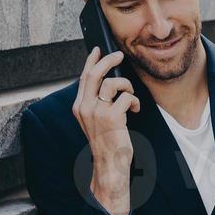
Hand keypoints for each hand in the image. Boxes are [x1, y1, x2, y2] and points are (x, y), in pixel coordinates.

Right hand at [72, 46, 139, 214]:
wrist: (109, 163)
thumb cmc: (107, 142)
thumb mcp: (96, 120)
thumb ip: (97, 103)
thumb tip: (107, 83)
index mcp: (79, 107)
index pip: (84, 78)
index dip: (91, 62)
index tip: (97, 51)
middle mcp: (84, 107)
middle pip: (94, 74)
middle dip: (108, 60)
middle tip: (119, 55)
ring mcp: (96, 111)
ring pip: (112, 83)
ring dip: (127, 86)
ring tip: (131, 97)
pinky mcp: (111, 116)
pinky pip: (127, 96)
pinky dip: (135, 101)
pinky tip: (135, 110)